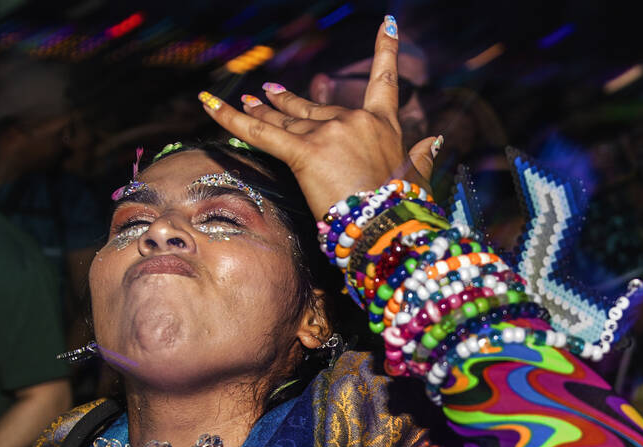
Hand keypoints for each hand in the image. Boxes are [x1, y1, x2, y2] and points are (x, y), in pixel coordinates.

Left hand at [197, 16, 437, 218]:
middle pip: (313, 109)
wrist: (388, 225)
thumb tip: (434, 141)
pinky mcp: (304, 151)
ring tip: (247, 98)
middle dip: (287, 103)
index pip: (384, 81)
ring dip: (262, 110)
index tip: (387, 25)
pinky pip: (259, 132)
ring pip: (285, 120)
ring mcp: (328, 133)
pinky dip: (230, 117)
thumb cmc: (404, 211)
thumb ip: (421, 156)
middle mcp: (354, 121)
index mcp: (384, 126)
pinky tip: (208, 103)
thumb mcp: (417, 179)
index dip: (385, 51)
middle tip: (268, 92)